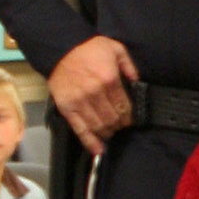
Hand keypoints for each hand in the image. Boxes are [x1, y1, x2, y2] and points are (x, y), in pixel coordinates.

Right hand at [48, 36, 139, 155]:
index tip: (130, 119)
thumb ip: (129, 66)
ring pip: (99, 126)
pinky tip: (98, 150)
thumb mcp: (115, 49)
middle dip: (120, 125)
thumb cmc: (89, 48)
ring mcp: (80, 102)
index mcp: (109, 79)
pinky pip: (80, 129)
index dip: (129, 117)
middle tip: (121, 125)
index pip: (124, 107)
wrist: (61, 49)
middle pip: (113, 119)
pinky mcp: (67, 109)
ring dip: (108, 132)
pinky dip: (90, 142)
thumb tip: (138, 82)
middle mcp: (95, 93)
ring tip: (111, 131)